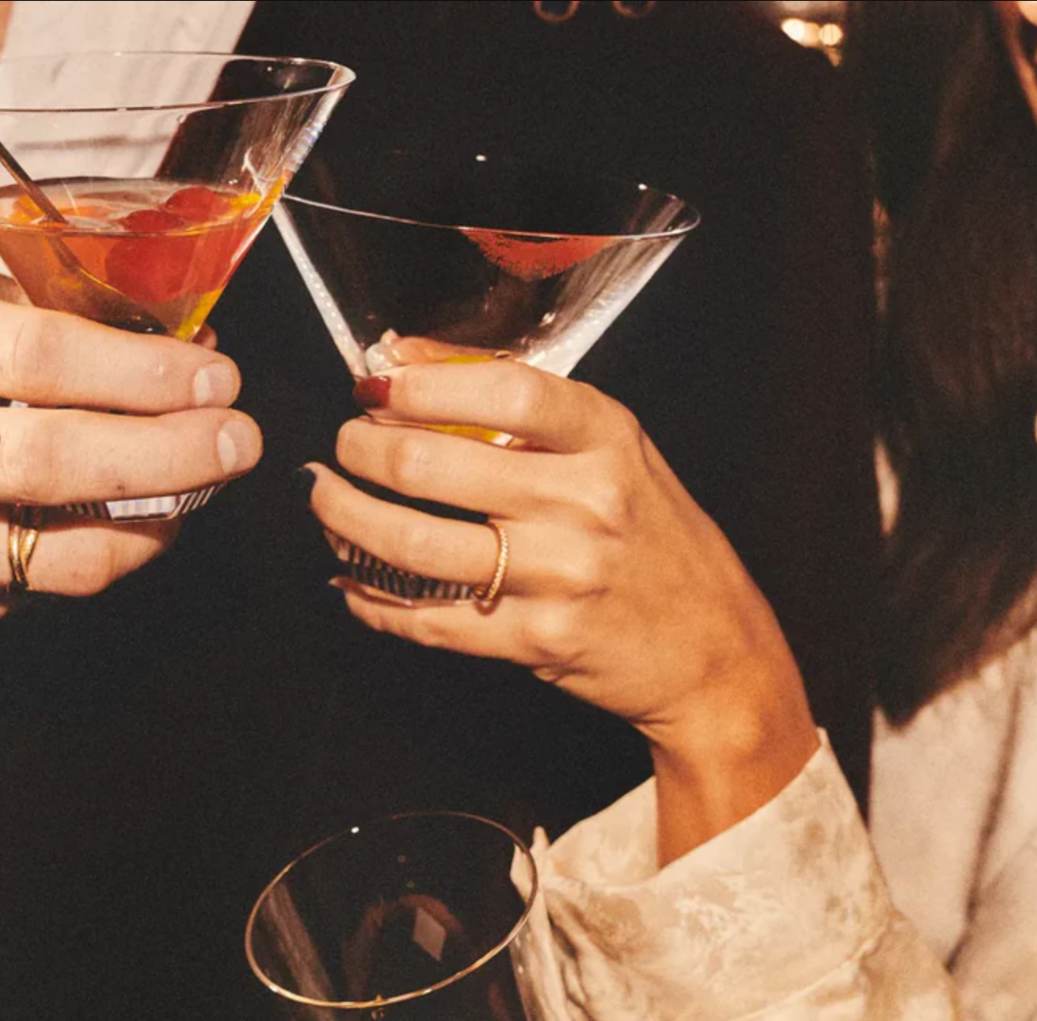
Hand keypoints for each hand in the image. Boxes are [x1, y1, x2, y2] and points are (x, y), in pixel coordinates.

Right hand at [0, 273, 259, 619]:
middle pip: (51, 458)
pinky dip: (100, 563)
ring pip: (55, 553)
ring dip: (150, 526)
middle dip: (165, 453)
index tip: (213, 376)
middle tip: (236, 440)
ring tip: (199, 490)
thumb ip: (31, 320)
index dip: (138, 373)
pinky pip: (37, 595)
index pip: (32, 356)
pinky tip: (132, 528)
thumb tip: (174, 344)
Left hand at [308, 360, 817, 858]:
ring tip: (324, 501)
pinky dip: (373, 600)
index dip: (418, 384)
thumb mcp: (611, 451)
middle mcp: (585, 501)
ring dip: (344, 521)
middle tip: (341, 446)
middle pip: (430, 465)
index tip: (372, 384)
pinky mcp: (536, 639)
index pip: (500, 388)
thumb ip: (515, 403)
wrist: (712, 647)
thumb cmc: (652, 538)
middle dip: (360, 450)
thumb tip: (406, 357)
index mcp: (605, 438)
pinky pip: (427, 618)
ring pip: (412, 544)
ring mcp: (560, 574)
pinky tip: (351, 582)